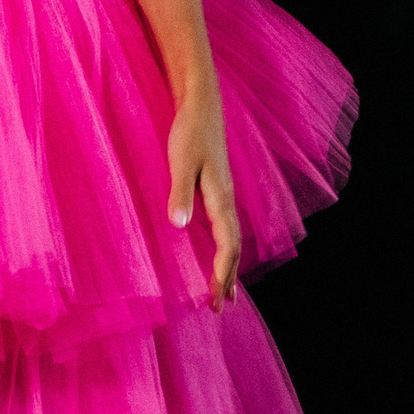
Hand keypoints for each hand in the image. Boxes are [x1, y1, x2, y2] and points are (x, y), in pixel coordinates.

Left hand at [167, 88, 240, 310]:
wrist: (201, 105)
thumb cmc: (190, 132)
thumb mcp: (181, 161)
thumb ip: (180, 193)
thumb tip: (180, 225)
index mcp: (221, 198)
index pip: (228, 245)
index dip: (223, 273)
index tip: (215, 298)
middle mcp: (227, 201)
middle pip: (233, 248)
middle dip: (228, 279)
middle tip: (219, 308)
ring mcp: (223, 196)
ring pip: (231, 240)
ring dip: (228, 267)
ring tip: (224, 293)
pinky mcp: (216, 190)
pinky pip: (224, 229)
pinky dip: (223, 250)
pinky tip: (216, 256)